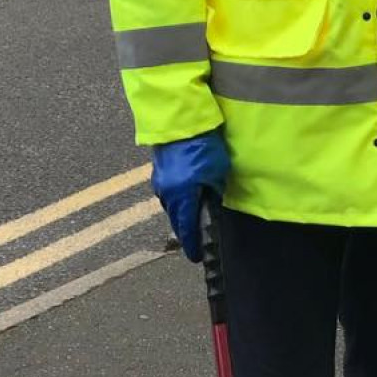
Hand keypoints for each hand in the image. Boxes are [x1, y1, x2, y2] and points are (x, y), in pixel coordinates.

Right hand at [151, 129, 229, 260]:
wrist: (181, 119)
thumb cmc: (203, 145)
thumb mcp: (217, 172)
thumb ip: (214, 192)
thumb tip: (212, 204)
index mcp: (181, 196)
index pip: (187, 228)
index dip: (192, 244)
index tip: (195, 257)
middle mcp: (166, 192)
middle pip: (176, 219)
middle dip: (185, 231)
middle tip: (195, 240)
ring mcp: (160, 181)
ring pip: (170, 206)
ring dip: (180, 214)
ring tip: (191, 219)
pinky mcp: (158, 170)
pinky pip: (167, 193)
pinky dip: (177, 199)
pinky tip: (185, 196)